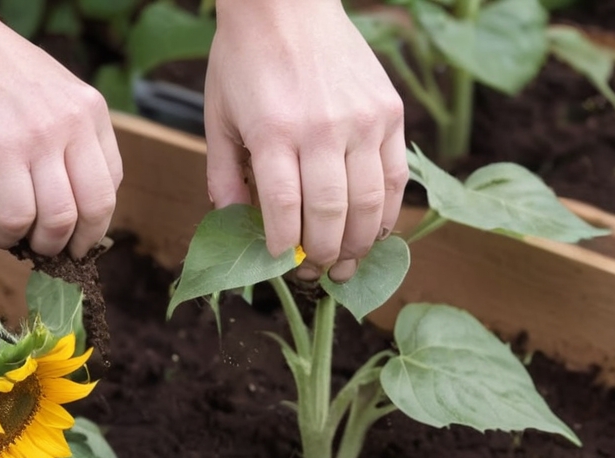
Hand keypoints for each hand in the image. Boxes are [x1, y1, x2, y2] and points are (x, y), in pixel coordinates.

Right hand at [0, 0, 120, 257]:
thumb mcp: (67, 97)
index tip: (79, 245)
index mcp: (85, 117)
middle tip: (42, 246)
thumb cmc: (12, 78)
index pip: (102, 198)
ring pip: (22, 222)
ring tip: (7, 231)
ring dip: (14, 238)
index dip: (91, 234)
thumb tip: (91, 215)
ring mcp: (7, 145)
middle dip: (53, 246)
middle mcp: (51, 131)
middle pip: (64, 218)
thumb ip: (86, 147)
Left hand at [204, 0, 406, 281]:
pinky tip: (371, 232)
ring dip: (356, 244)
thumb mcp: (218, 118)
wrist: (287, 4)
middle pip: (329, 213)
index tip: (279, 262)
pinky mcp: (389, 112)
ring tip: (343, 264)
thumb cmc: (244, 62)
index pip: (283, 209)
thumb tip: (232, 224)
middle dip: (321, 255)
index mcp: (273, 132)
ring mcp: (362, 121)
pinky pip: (396, 177)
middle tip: (313, 273)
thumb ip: (224, 175)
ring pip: (368, 203)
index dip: (283, 245)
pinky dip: (386, 213)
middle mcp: (322, 129)